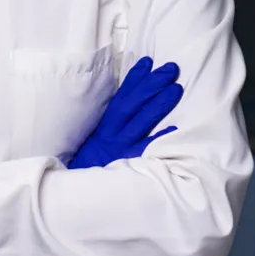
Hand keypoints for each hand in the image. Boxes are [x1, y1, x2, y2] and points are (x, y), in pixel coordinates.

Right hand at [68, 56, 182, 169]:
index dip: (134, 79)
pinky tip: (174, 129)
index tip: (148, 62)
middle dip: (151, 85)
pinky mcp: (127, 165)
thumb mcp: (95, 142)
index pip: (120, 97)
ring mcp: (120, 149)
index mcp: (103, 126)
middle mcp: (111, 135)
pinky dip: (158, 139)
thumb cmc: (90, 167)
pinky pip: (145, 151)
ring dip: (158, 105)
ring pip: (140, 123)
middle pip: (132, 105)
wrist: (78, 193)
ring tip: (176, 89)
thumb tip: (131, 104)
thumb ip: (112, 125)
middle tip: (171, 69)